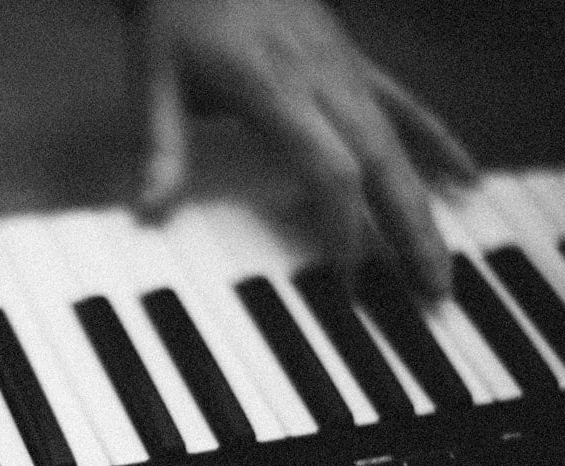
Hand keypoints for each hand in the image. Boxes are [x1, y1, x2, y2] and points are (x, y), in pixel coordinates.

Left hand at [133, 0, 476, 297]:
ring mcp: (344, 68)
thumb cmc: (177, 12)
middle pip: (381, 162)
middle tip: (431, 292)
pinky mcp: (351, 60)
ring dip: (426, 204)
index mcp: (272, 88)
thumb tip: (149, 212)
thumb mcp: (152, 76)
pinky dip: (436, 143)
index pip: (329, 167)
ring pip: (400, 142)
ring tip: (442, 262)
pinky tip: (463, 177)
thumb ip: (158, 147)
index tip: (346, 278)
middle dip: (408, 231)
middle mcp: (322, 79)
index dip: (343, 224)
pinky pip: (404, 106)